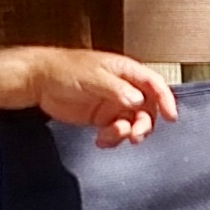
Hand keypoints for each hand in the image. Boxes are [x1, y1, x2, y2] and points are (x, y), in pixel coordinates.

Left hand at [0, 47, 181, 142]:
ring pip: (132, 123)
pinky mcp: (100, 117)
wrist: (38, 81)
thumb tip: (137, 101)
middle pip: (147, 108)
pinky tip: (101, 140)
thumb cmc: (62, 70)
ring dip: (126, 133)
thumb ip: (116, 90)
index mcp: (125, 71)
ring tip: (111, 136)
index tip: (171, 116)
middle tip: (135, 135)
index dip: (166, 99)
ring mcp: (112, 103)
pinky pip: (116, 131)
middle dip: (144, 124)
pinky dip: (113, 139)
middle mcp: (122, 88)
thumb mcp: (92, 77)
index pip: (154, 84)